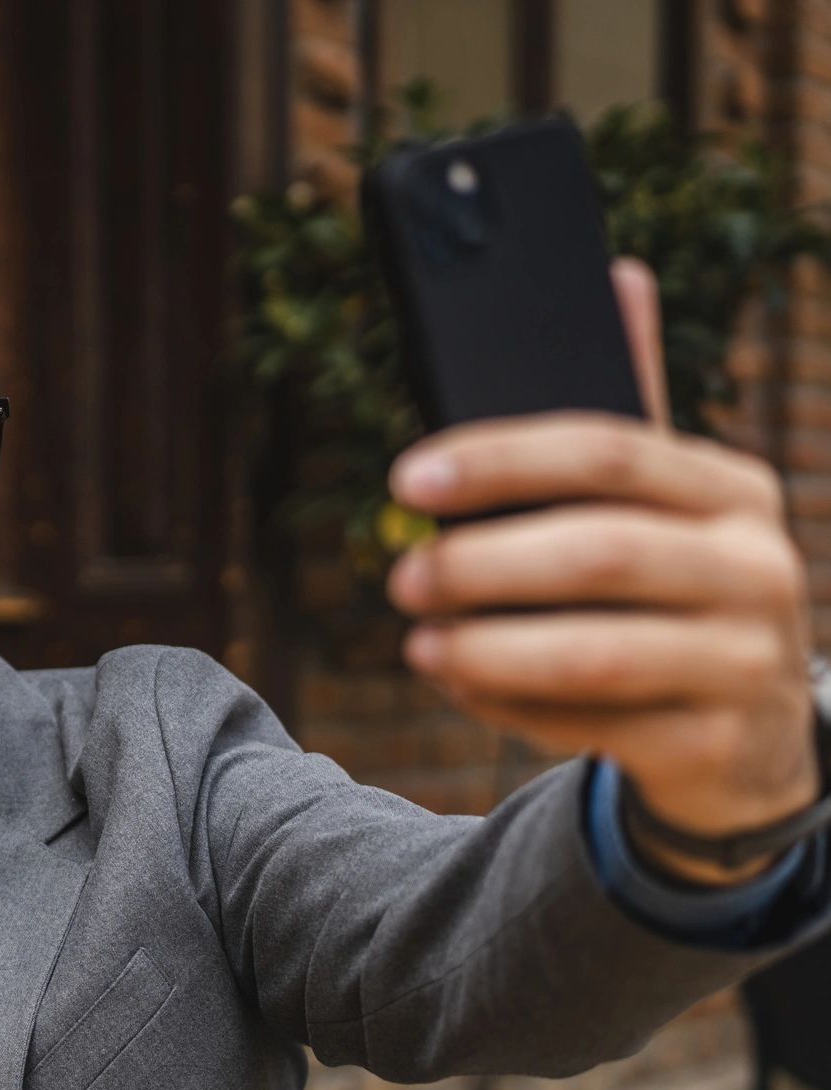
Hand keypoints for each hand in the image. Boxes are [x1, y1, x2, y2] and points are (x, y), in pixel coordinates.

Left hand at [385, 256, 815, 886]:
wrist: (750, 738)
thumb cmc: (674, 600)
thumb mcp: (665, 509)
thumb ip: (628, 415)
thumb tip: (615, 273)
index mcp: (730, 491)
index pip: (608, 451)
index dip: (500, 460)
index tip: (407, 478)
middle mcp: (756, 567)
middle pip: (598, 553)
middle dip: (482, 566)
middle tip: (404, 578)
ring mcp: (744, 662)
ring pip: (596, 653)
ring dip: (488, 649)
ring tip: (418, 643)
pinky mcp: (715, 745)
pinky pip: (594, 727)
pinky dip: (514, 708)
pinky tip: (465, 688)